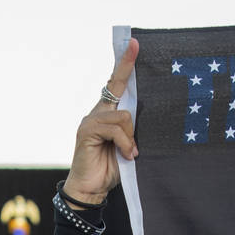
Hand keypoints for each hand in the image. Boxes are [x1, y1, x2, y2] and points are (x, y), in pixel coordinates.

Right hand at [62, 38, 139, 206]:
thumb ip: (133, 130)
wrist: (91, 190)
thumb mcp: (128, 146)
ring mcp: (90, 121)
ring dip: (131, 136)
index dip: (124, 65)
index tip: (133, 43)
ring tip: (130, 153)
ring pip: (123, 115)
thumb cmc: (111, 170)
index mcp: (108, 115)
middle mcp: (97, 113)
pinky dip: (124, 142)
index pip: (116, 85)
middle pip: (116, 87)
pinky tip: (126, 155)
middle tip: (135, 43)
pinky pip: (114, 128)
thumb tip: (147, 118)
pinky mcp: (87, 131)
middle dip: (126, 67)